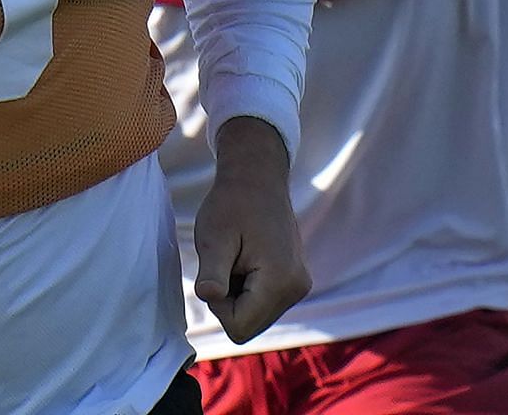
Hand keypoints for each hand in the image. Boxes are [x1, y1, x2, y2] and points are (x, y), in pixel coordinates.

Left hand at [192, 116, 308, 344]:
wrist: (257, 178)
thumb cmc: (231, 204)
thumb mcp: (214, 236)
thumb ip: (212, 271)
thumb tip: (208, 296)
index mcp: (281, 282)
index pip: (239, 328)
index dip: (218, 305)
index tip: (216, 270)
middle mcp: (296, 290)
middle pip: (248, 325)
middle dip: (228, 301)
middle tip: (225, 261)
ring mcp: (298, 286)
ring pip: (255, 316)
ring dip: (236, 294)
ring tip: (236, 257)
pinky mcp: (294, 282)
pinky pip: (262, 303)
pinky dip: (247, 288)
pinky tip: (245, 259)